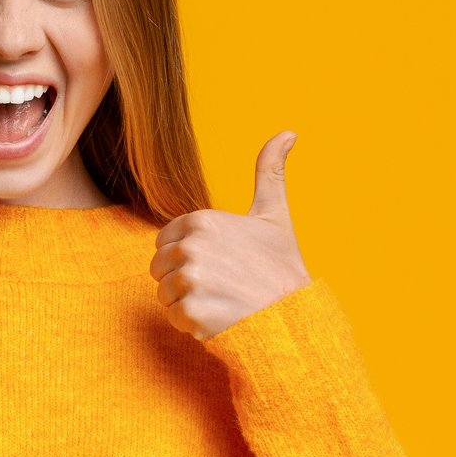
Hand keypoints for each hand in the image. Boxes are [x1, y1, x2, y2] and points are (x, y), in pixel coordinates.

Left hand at [150, 131, 311, 340]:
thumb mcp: (275, 215)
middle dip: (183, 279)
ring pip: (164, 294)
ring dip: (187, 302)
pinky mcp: (191, 312)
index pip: (165, 242)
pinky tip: (221, 318)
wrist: (295, 317)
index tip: (219, 263)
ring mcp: (190, 281)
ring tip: (222, 301)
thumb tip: (288, 132)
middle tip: (221, 285)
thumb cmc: (282, 267)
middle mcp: (192, 247)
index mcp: (202, 220)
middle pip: (160, 268)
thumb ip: (270, 172)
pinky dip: (193, 324)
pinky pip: (174, 318)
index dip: (188, 255)